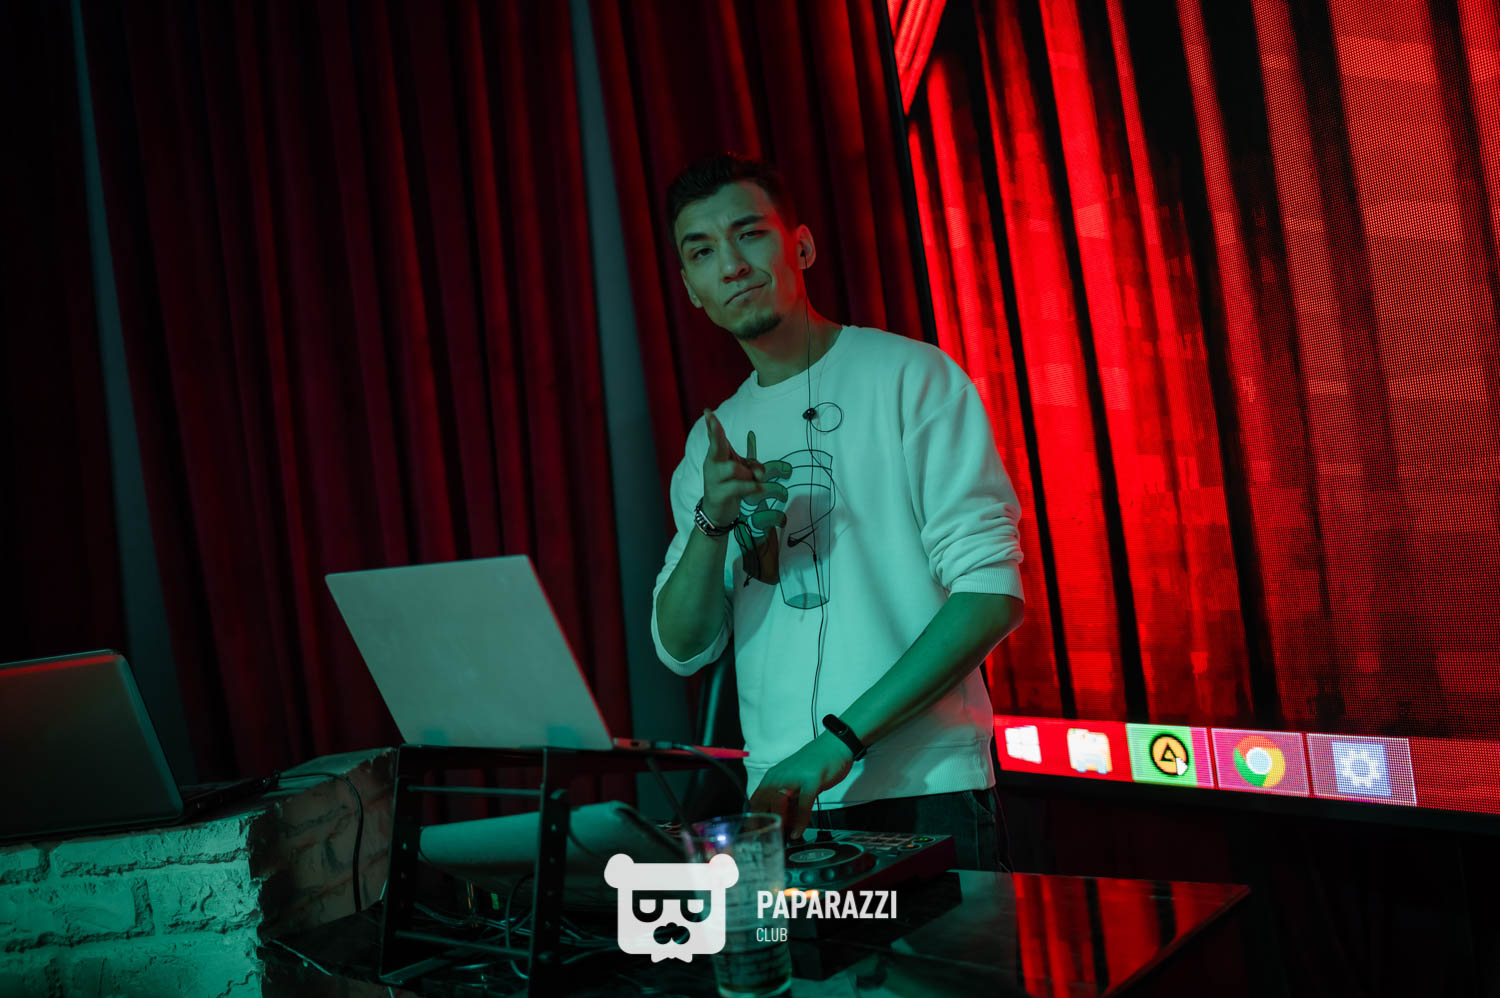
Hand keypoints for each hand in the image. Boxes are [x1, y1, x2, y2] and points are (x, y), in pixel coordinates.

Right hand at [701, 410, 789, 527]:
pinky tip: (759, 489)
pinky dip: (753, 487)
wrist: (717, 512)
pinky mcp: (718, 494)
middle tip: (712, 419)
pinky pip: (739, 486)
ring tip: (751, 481)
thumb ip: (753, 466)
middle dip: (715, 432)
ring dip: (749, 475)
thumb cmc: (729, 485)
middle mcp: (712, 465)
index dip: (712, 425)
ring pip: (734, 469)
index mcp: (717, 456)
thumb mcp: (743, 472)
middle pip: (716, 446)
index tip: (707, 412)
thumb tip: (759, 473)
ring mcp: (713, 480)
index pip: (715, 438)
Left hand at [748, 732, 854, 839]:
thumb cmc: (814, 765)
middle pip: (762, 804)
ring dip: (779, 822)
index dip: (752, 820)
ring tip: (783, 837)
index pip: (754, 801)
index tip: (754, 834)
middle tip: (767, 840)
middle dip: (762, 824)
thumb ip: (787, 800)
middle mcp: (779, 777)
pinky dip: (800, 821)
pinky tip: (798, 832)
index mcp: (772, 777)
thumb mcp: (794, 782)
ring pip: (777, 803)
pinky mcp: (811, 782)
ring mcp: (794, 779)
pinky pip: (802, 806)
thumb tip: (782, 822)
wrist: (834, 745)